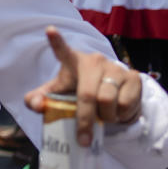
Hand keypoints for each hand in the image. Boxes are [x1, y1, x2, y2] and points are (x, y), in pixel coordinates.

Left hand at [25, 26, 141, 146]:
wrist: (113, 92)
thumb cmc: (79, 91)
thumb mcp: (59, 95)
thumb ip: (41, 99)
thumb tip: (34, 104)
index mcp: (73, 61)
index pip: (62, 51)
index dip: (56, 41)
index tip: (49, 30)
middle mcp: (94, 61)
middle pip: (87, 95)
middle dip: (85, 120)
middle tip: (83, 138)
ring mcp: (115, 67)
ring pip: (108, 102)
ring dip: (104, 118)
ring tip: (102, 115)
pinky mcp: (133, 77)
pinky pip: (126, 105)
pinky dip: (119, 116)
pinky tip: (117, 110)